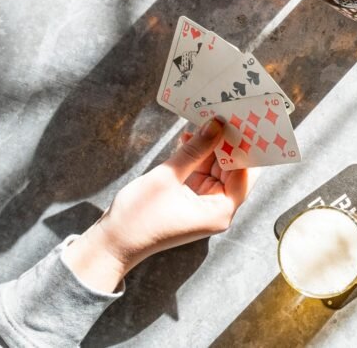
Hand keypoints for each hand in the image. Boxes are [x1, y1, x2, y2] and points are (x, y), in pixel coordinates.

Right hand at [61, 120, 258, 292]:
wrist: (111, 243)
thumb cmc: (138, 217)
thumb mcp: (168, 177)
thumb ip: (195, 150)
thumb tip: (217, 124)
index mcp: (220, 211)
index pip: (244, 174)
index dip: (245, 147)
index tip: (245, 121)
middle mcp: (217, 209)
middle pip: (233, 170)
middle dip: (228, 143)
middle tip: (226, 113)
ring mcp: (204, 204)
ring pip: (216, 169)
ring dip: (211, 146)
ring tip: (207, 119)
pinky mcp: (191, 200)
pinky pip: (201, 173)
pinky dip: (197, 157)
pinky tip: (190, 137)